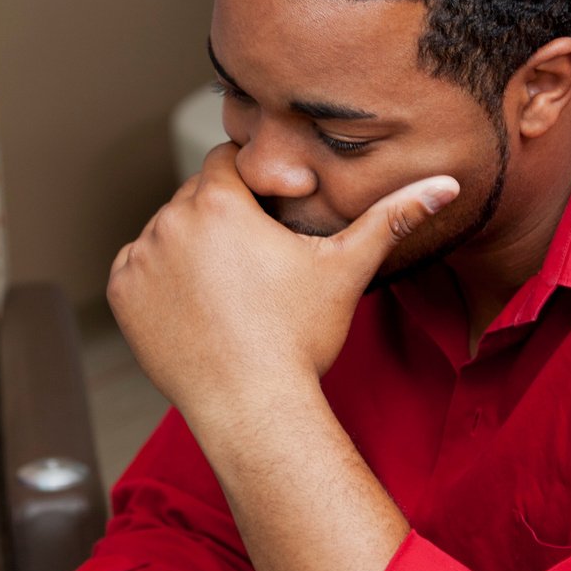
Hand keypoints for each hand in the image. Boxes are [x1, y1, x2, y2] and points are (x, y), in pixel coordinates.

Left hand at [106, 143, 456, 418]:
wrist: (252, 407)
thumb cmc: (300, 338)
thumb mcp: (346, 269)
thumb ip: (392, 217)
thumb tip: (447, 184)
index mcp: (218, 201)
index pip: (228, 162)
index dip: (253, 185)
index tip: (272, 217)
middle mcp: (168, 221)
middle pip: (195, 198)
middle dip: (222, 219)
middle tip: (253, 265)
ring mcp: (141, 259)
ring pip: (167, 233)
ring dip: (190, 248)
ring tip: (229, 291)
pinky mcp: (123, 294)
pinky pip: (140, 269)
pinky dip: (162, 281)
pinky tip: (199, 308)